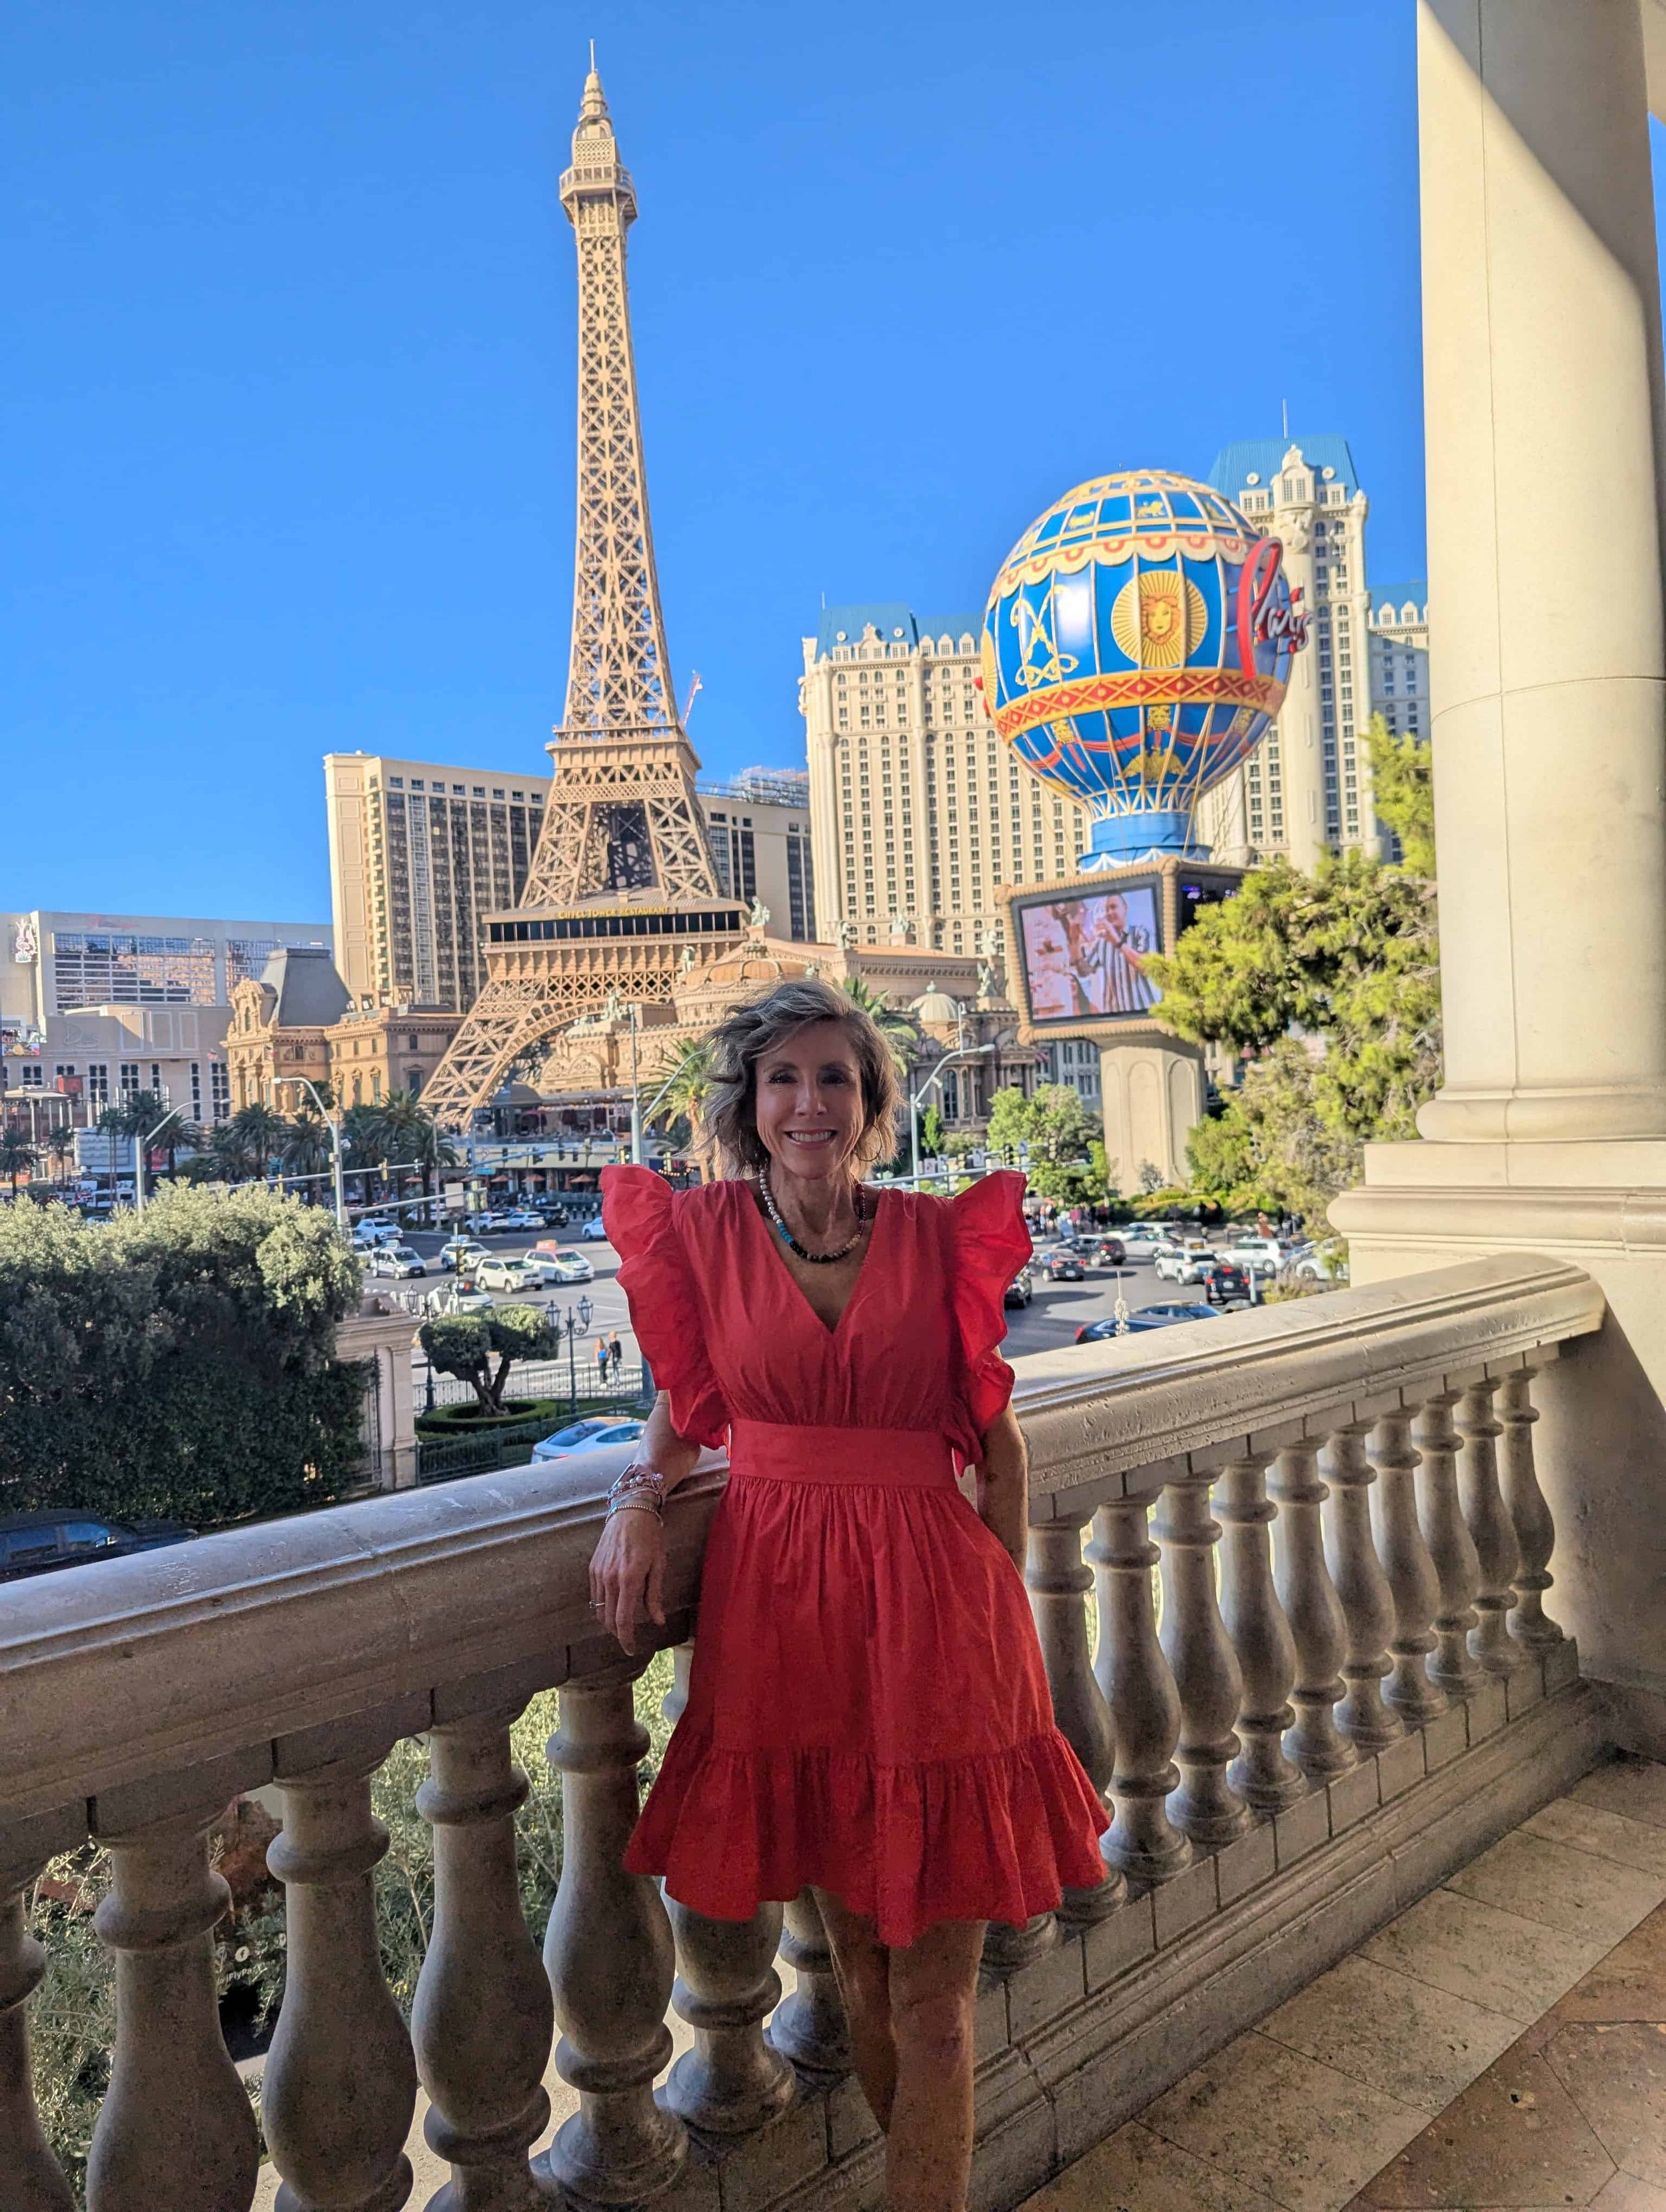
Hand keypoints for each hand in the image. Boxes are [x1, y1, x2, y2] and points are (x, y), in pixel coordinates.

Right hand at [589, 1506, 666, 1654]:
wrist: (630, 1511)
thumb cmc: (650, 1537)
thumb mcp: (658, 1565)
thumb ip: (654, 1595)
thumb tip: (658, 1621)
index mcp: (629, 1579)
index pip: (623, 1620)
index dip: (626, 1639)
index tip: (631, 1649)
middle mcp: (609, 1579)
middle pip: (608, 1619)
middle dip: (618, 1633)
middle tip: (629, 1638)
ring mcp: (598, 1573)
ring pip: (598, 1609)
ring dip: (609, 1621)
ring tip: (622, 1623)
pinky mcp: (592, 1568)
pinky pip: (594, 1595)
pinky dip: (602, 1605)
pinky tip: (614, 1604)